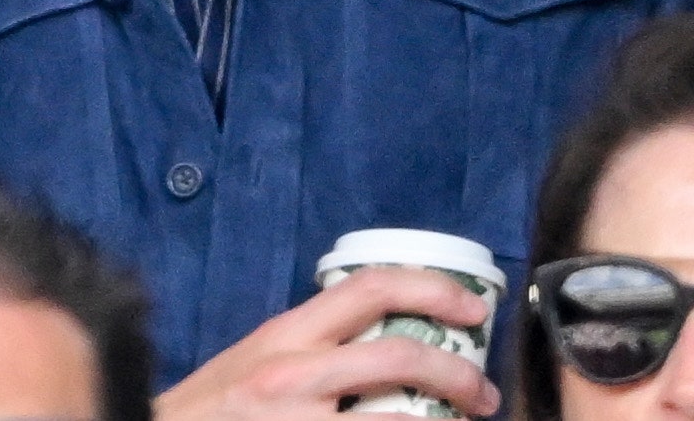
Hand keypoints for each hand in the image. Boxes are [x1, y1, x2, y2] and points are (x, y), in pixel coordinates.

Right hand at [156, 266, 499, 420]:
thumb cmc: (210, 412)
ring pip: (395, 416)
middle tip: (484, 391)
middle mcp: (292, 371)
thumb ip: (309, 348)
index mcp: (286, 333)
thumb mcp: (256, 361)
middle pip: (397, 353)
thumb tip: (380, 337)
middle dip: (456, 370)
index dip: (430, 286)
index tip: (472, 304)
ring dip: (443, 420)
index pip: (369, 286)